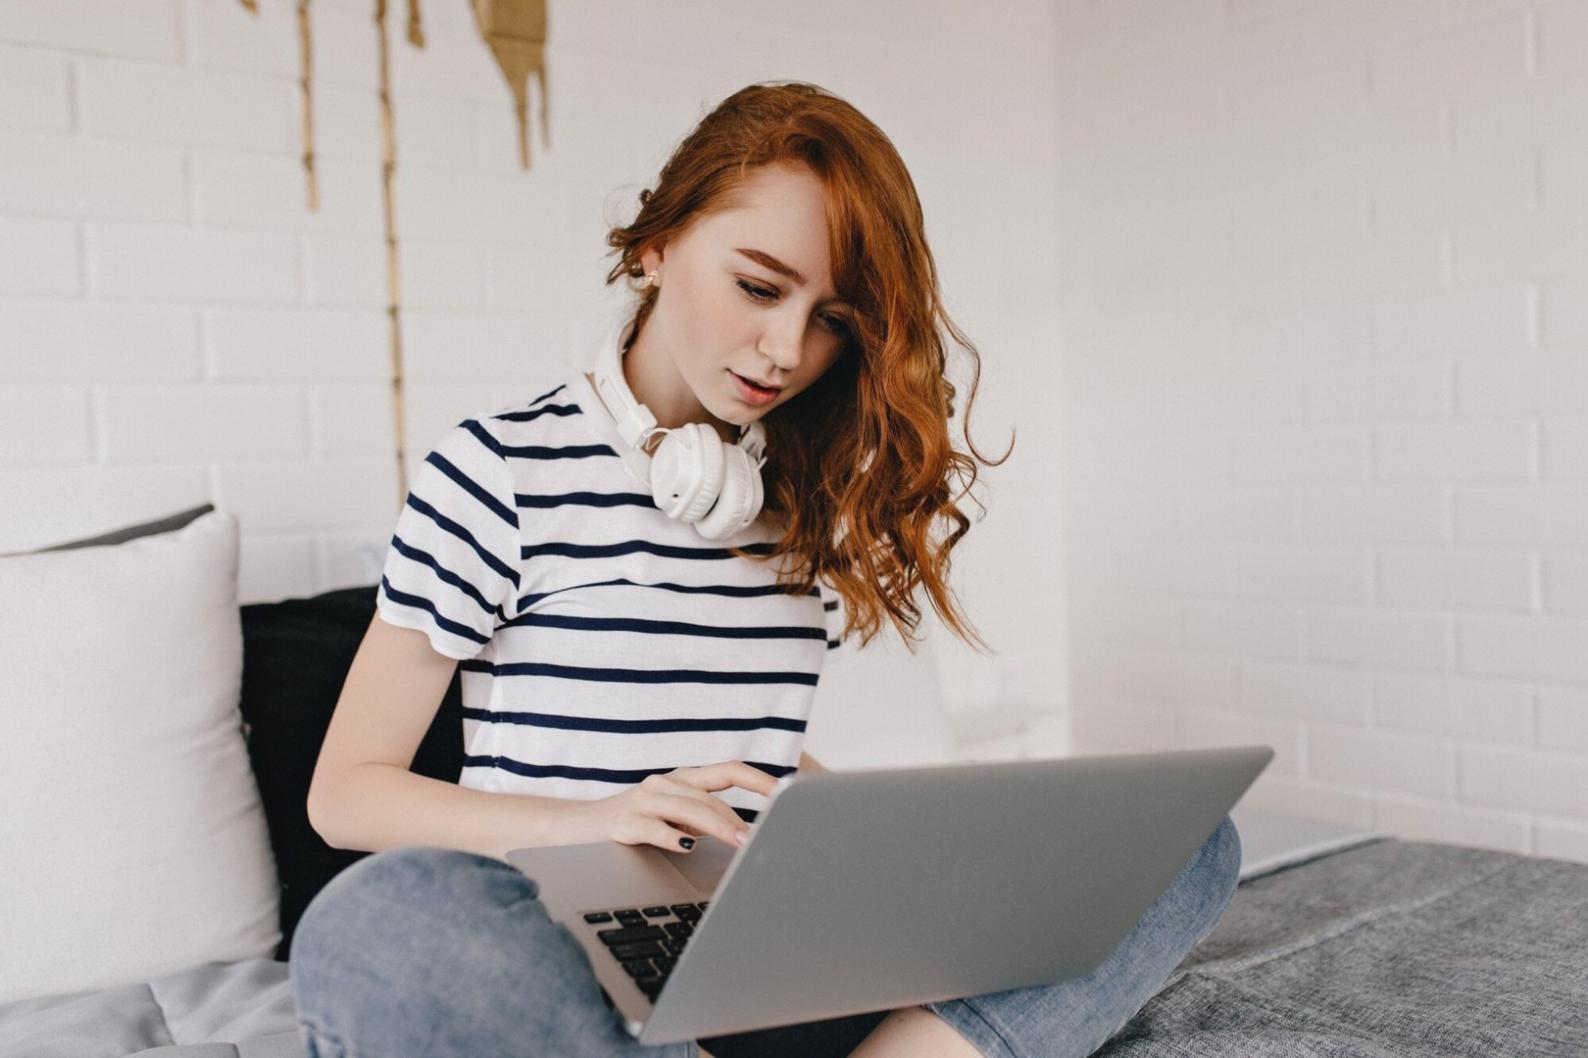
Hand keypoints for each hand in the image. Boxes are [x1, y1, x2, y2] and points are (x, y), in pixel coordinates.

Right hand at [576, 761, 776, 852]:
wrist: (578, 828)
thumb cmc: (635, 823)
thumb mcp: (674, 817)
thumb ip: (705, 820)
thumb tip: (746, 835)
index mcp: (684, 779)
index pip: (730, 771)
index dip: (760, 780)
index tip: (786, 793)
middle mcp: (666, 783)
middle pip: (711, 795)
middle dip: (739, 818)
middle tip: (761, 839)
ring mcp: (643, 799)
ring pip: (689, 808)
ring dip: (718, 827)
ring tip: (740, 844)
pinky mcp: (623, 821)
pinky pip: (653, 827)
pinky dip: (672, 836)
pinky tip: (687, 846)